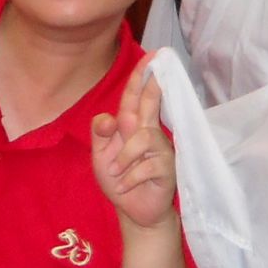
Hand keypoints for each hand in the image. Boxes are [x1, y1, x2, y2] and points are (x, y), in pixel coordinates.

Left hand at [91, 58, 178, 231]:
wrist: (133, 210)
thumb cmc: (118, 178)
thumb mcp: (100, 155)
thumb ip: (100, 133)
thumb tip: (109, 118)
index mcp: (130, 126)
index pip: (134, 96)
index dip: (141, 76)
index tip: (152, 56)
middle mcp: (148, 132)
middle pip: (150, 104)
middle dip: (152, 85)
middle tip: (157, 67)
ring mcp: (161, 149)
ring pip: (141, 138)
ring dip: (123, 157)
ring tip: (117, 173)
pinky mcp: (167, 168)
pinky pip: (145, 165)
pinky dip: (129, 177)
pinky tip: (126, 186)